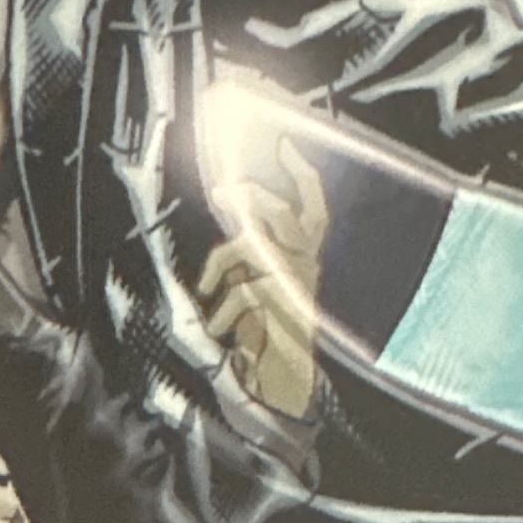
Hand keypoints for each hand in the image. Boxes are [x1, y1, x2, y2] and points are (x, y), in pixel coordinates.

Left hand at [200, 135, 328, 421]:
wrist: (283, 379)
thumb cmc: (266, 327)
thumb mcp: (257, 279)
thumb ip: (250, 244)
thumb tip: (230, 195)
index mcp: (307, 252)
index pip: (314, 205)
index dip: (302, 174)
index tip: (285, 143)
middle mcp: (308, 262)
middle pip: (277, 211)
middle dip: (247, 196)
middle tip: (222, 191)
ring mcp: (298, 281)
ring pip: (249, 245)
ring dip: (220, 263)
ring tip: (207, 291)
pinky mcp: (285, 304)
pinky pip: (243, 289)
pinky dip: (225, 311)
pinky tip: (220, 330)